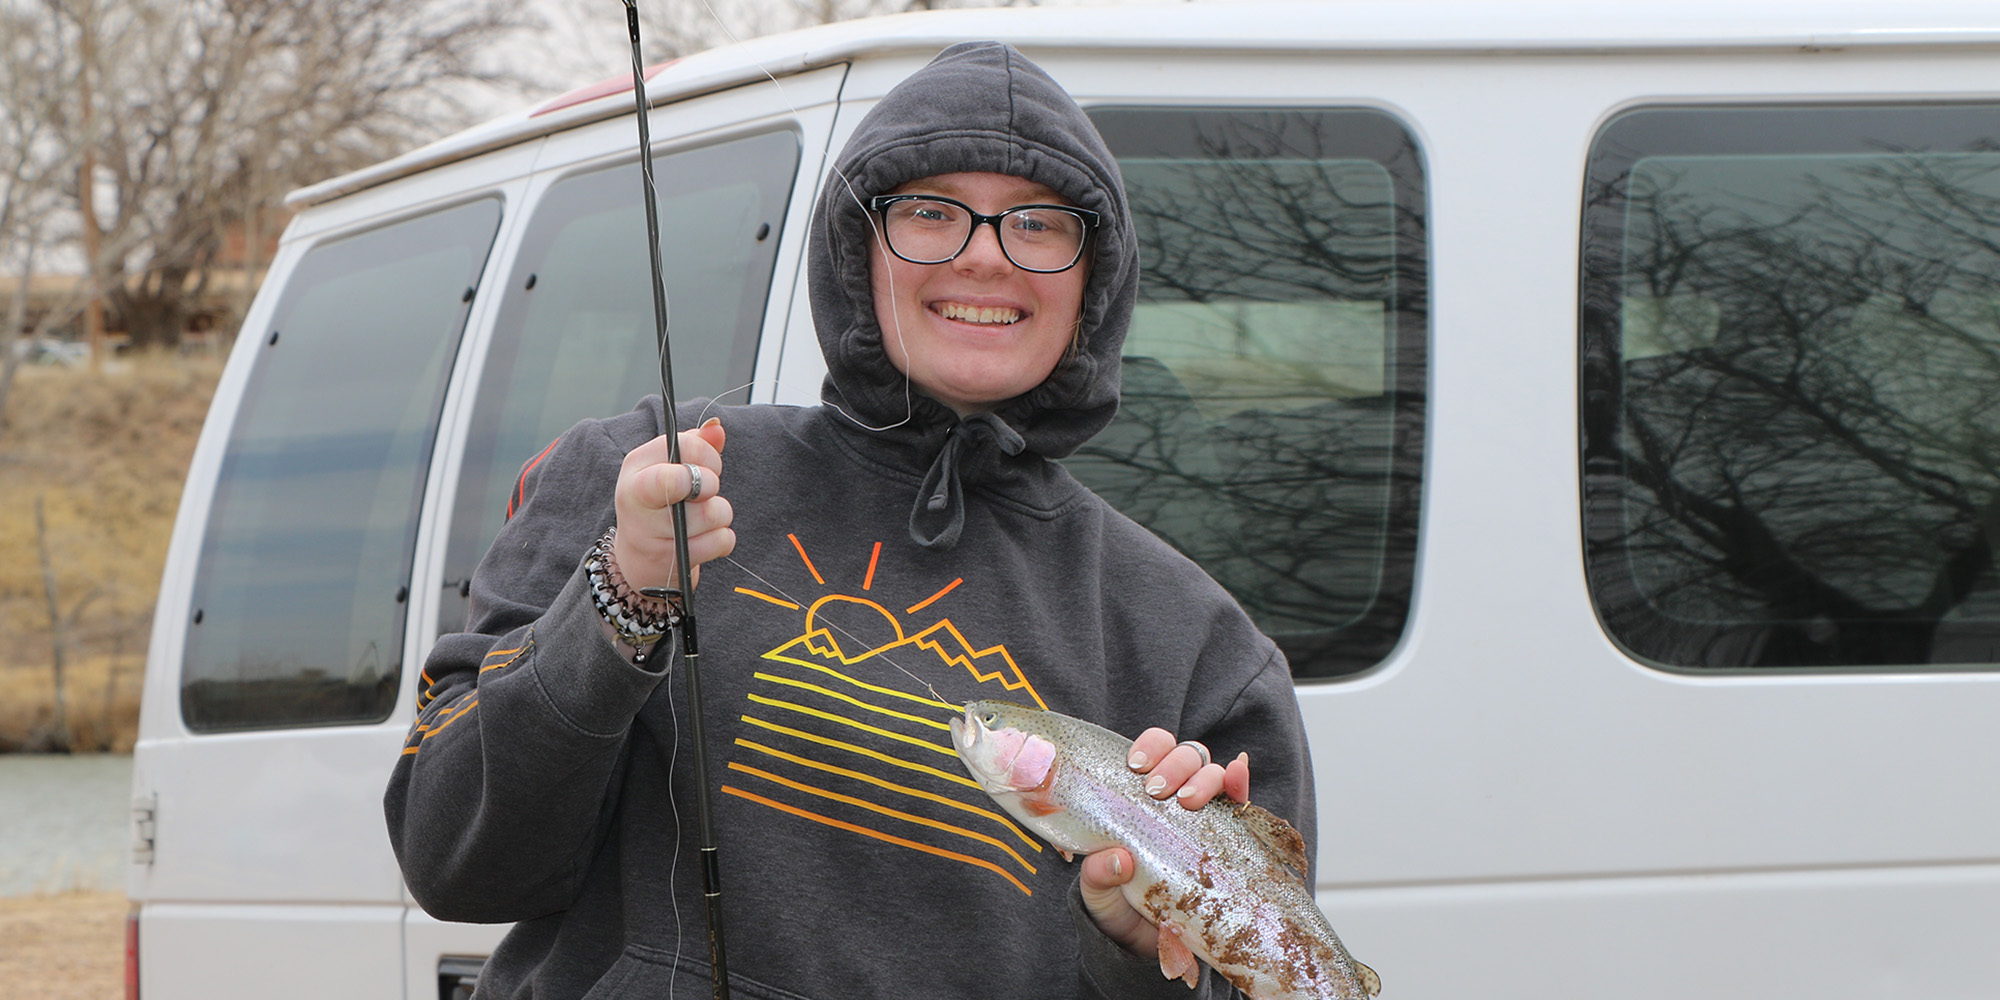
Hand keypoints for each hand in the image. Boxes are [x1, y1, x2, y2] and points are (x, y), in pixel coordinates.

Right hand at [612, 418, 733, 594]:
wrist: (638, 560)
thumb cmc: (659, 504)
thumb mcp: (668, 468)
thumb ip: (694, 444)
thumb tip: (716, 427)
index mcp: (636, 465)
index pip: (680, 445)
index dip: (706, 454)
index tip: (709, 464)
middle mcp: (636, 497)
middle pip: (696, 480)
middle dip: (712, 484)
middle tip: (704, 493)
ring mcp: (650, 532)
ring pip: (714, 512)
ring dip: (720, 515)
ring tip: (701, 519)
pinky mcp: (671, 559)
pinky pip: (722, 540)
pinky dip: (722, 540)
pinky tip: (703, 539)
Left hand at [1079, 729, 1249, 957]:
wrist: (1144, 946)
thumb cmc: (1116, 905)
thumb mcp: (1096, 890)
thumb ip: (1097, 874)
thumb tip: (1117, 859)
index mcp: (1139, 797)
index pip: (1152, 752)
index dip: (1150, 747)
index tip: (1136, 766)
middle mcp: (1174, 799)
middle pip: (1186, 757)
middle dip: (1176, 764)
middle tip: (1159, 790)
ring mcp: (1204, 818)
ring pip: (1213, 773)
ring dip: (1204, 777)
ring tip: (1189, 801)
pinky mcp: (1229, 841)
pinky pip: (1241, 805)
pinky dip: (1240, 784)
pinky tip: (1238, 773)